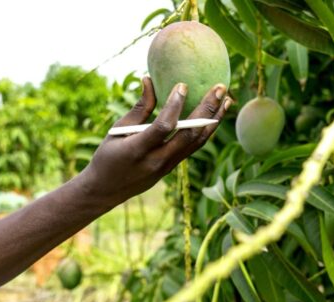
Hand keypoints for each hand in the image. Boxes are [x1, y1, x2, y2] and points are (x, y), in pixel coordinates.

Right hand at [80, 77, 231, 205]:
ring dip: (213, 120)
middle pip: (189, 135)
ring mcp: (166, 167)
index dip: (174, 105)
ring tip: (226, 100)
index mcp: (137, 150)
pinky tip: (213, 116)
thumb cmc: (108, 155)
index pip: (163, 127)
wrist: (106, 190)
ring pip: (196, 143)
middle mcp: (156, 161)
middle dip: (207, 109)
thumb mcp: (118, 130)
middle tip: (220, 88)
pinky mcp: (171, 169)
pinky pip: (192, 148)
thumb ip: (139, 108)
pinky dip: (204, 131)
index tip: (183, 85)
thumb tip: (149, 79)